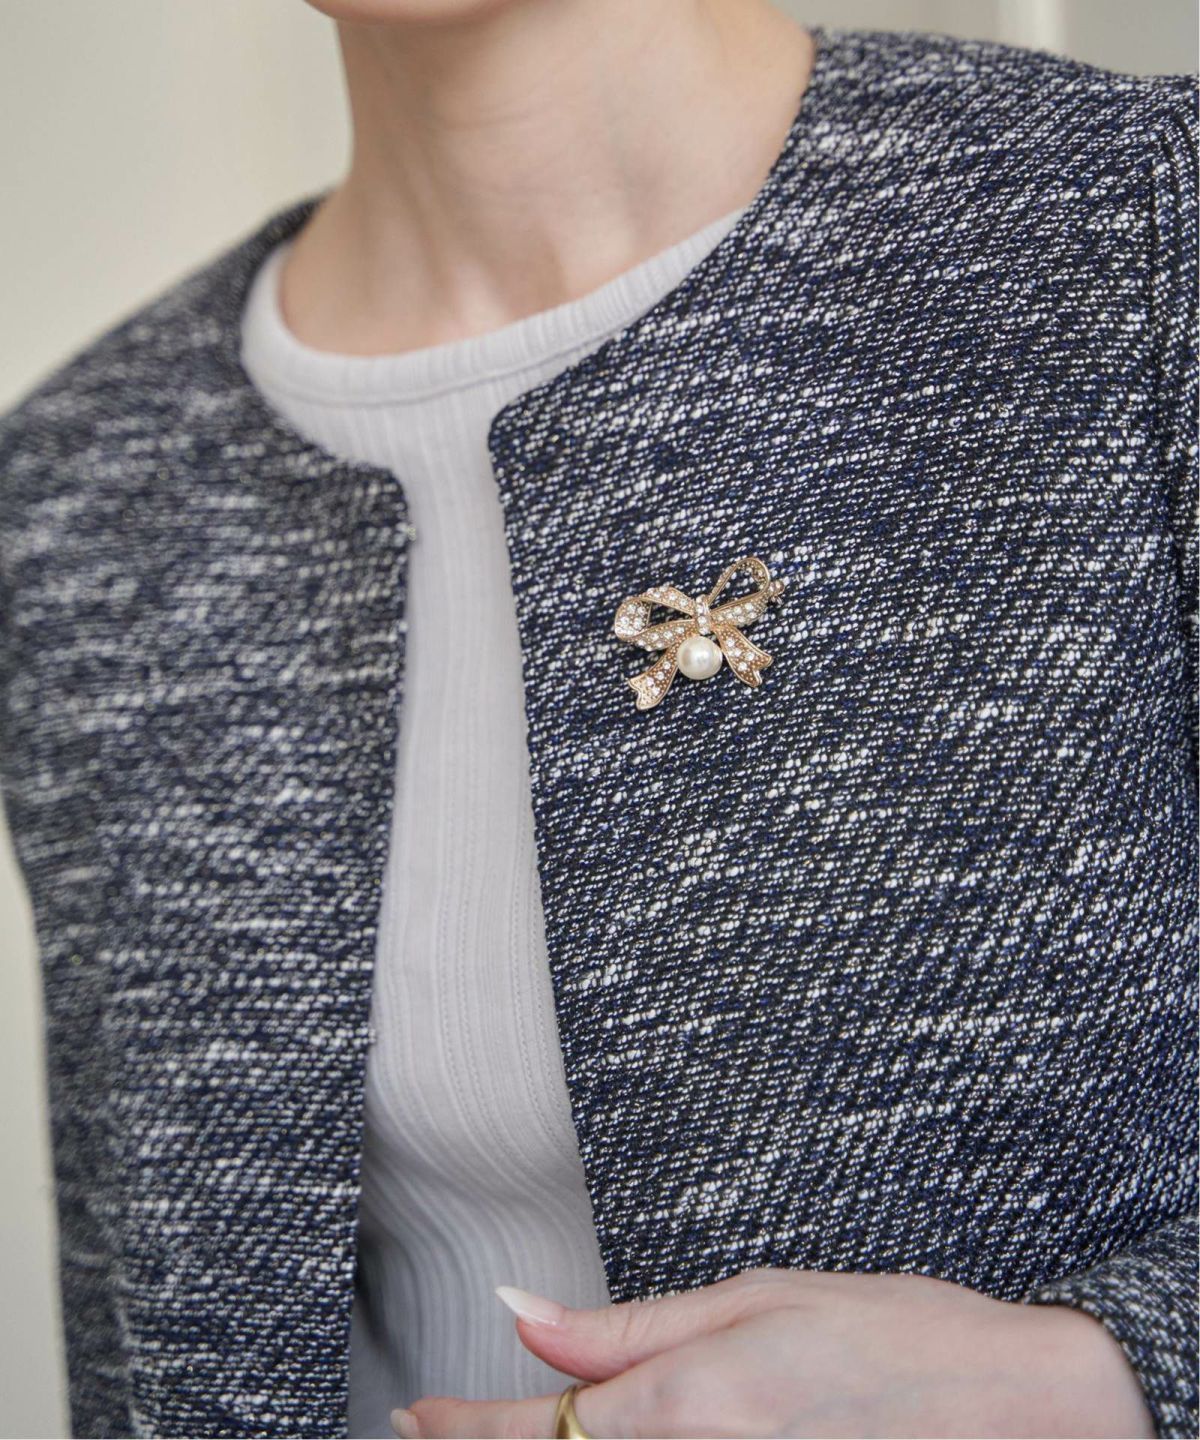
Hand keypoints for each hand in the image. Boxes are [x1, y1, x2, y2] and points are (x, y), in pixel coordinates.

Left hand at [391, 1266, 1155, 1437]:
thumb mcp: (755, 1299)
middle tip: (446, 1422)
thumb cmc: (897, 1331)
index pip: (544, 1429)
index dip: (465, 1427)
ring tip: (529, 1421)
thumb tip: (521, 1314)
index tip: (414, 1416)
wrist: (1021, 1405)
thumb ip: (626, 1327)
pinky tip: (627, 1434)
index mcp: (693, 1401)